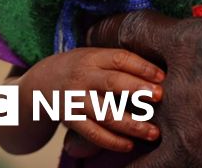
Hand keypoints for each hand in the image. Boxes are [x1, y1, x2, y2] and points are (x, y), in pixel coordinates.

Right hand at [21, 47, 163, 152]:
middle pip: (112, 83)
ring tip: (153, 132)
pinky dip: (111, 141)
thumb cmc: (80, 68)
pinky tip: (129, 145)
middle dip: (137, 89)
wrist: (39, 83)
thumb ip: (118, 62)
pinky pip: (92, 133)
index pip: (119, 59)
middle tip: (160, 96)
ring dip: (131, 124)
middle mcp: (83, 78)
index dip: (142, 67)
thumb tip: (158, 72)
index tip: (162, 76)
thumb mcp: (94, 56)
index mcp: (92, 58)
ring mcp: (75, 100)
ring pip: (104, 113)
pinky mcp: (70, 120)